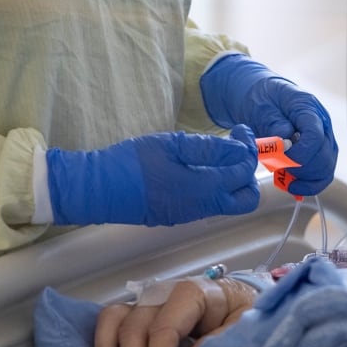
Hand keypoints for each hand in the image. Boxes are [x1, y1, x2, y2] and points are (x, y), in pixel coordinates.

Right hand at [46, 125, 258, 225]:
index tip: (240, 131)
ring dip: (232, 180)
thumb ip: (209, 149)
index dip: (248, 150)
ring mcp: (191, 215)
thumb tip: (239, 150)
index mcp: (204, 188)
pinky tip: (200, 167)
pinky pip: (209, 204)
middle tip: (236, 149)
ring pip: (228, 203)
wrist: (99, 190)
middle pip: (246, 199)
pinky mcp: (179, 215)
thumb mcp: (172, 145)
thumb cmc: (132, 163)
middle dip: (247, 173)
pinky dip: (215, 186)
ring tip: (218, 154)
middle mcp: (203, 207)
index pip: (243, 173)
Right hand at [94, 277, 255, 346]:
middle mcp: (164, 293)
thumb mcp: (245, 321)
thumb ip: (224, 337)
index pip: (165, 326)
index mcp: (192, 292)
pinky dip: (104, 343)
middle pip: (137, 326)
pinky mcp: (139, 313)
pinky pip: (111, 320)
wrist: (238, 301)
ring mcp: (148, 302)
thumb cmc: (241, 311)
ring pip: (117, 320)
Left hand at [200, 53, 337, 195]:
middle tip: (276, 168)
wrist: (262, 98)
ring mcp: (323, 138)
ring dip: (303, 179)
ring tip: (281, 176)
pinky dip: (308, 185)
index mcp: (307, 107)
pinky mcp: (319, 151)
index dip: (299, 155)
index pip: (315, 137)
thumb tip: (286, 139)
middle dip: (299, 169)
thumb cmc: (261, 100)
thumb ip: (273, 122)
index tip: (280, 161)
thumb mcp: (260, 106)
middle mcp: (322, 123)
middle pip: (324, 157)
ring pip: (325, 169)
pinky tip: (291, 186)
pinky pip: (322, 174)